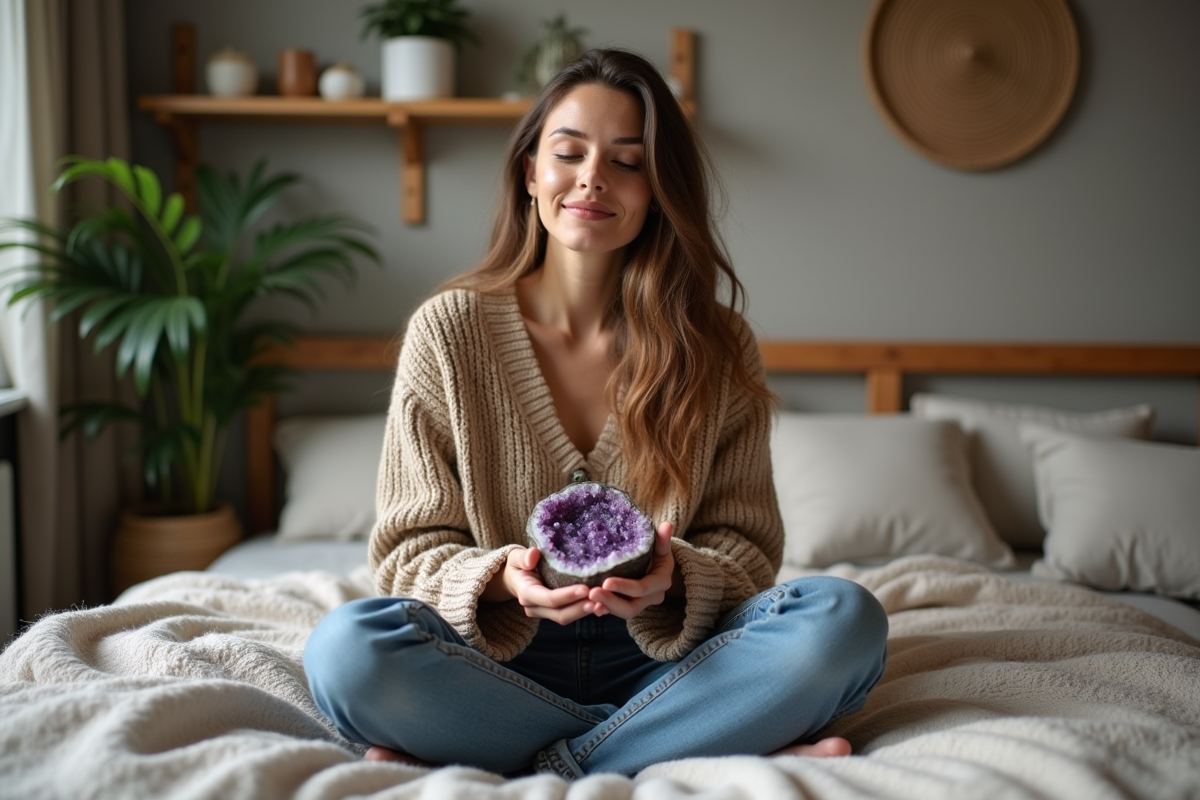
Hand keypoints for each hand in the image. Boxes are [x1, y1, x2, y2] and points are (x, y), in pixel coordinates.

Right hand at [482, 546, 597, 624]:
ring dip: (585, 612)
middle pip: (560, 614)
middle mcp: (534, 607)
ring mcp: (544, 613)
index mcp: (526, 593)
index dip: (567, 596)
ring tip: (605, 604)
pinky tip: (603, 606)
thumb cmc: (518, 564)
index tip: (586, 589)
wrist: (514, 578)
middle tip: (601, 600)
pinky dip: (586, 611)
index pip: (548, 599)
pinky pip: (570, 615)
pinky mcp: (554, 613)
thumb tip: (533, 556)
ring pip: (566, 617)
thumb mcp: (516, 556)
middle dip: (580, 608)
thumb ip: (523, 556)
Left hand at [587, 521, 676, 619]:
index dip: (624, 587)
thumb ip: (662, 539)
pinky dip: (603, 609)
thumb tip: (667, 525)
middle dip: (610, 602)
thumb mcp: (661, 545)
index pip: (641, 589)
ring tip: (588, 598)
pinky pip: (615, 611)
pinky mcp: (627, 605)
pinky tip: (589, 606)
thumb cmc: (657, 551)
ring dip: (605, 606)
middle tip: (591, 593)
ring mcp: (640, 604)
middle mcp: (652, 597)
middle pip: (630, 607)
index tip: (606, 582)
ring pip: (622, 611)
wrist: (658, 565)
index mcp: (661, 582)